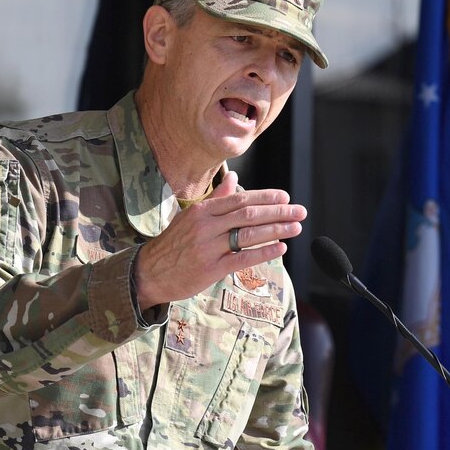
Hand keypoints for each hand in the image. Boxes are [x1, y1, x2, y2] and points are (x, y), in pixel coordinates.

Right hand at [134, 171, 305, 308]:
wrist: (149, 272)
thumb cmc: (173, 244)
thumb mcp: (190, 216)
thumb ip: (216, 198)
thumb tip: (234, 177)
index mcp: (202, 210)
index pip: (240, 199)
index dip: (266, 198)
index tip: (285, 197)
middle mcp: (206, 226)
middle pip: (248, 214)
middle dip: (278, 212)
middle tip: (300, 211)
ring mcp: (208, 247)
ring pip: (248, 235)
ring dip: (276, 230)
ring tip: (296, 227)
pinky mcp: (210, 269)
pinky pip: (242, 258)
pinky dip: (263, 252)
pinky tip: (280, 248)